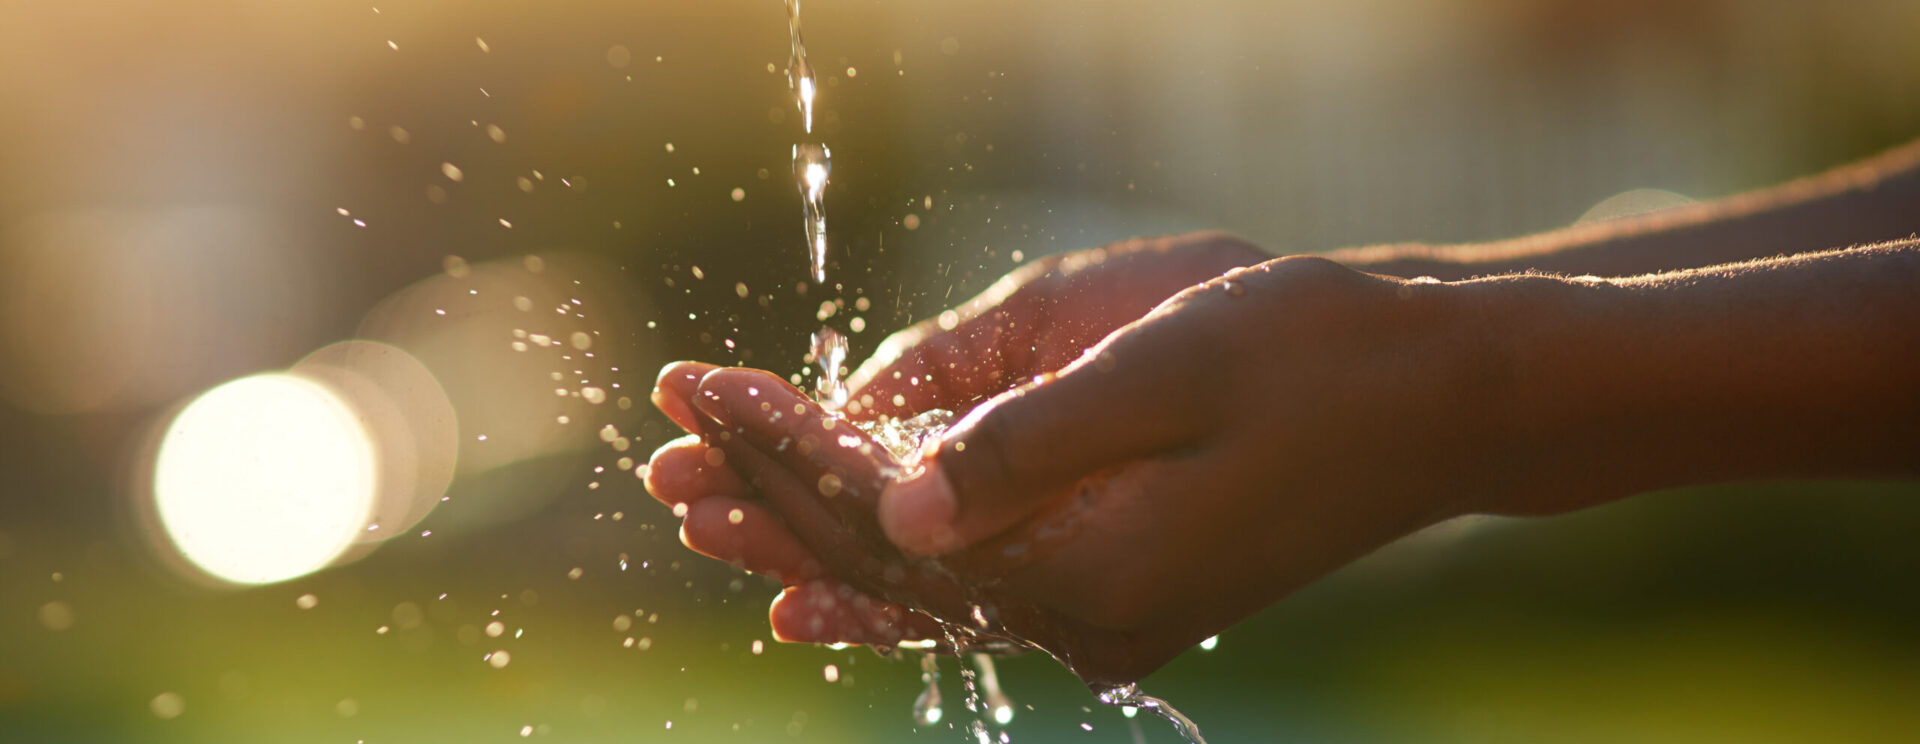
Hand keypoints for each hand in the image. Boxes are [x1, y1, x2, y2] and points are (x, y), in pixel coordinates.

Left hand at [645, 233, 1268, 678]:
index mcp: (1093, 574)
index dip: (783, 454)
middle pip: (886, 568)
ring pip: (920, 584)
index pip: (887, 523)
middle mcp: (1088, 617)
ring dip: (813, 537)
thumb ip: (1026, 448)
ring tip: (704, 507)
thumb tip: (893, 511)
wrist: (1440, 398)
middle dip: (770, 504)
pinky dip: (893, 572)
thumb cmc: (1316, 360)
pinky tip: (827, 579)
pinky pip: (977, 589)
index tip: (699, 391)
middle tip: (662, 455)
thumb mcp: (1169, 377)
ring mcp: (1107, 614)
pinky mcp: (1124, 587)